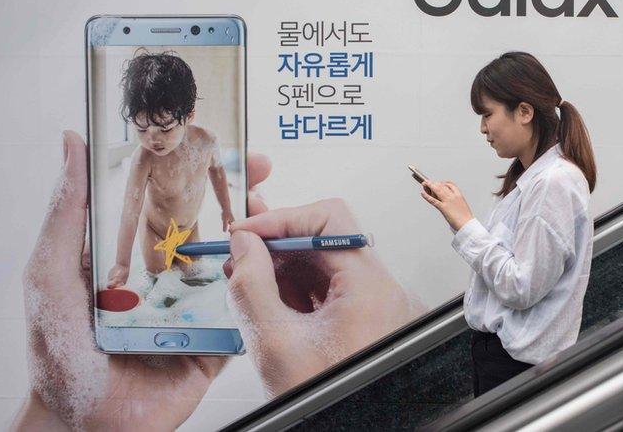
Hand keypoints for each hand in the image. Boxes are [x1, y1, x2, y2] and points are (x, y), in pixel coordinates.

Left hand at [12, 131, 270, 430]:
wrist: (80, 422)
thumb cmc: (57, 350)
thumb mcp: (53, 270)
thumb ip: (69, 211)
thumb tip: (73, 144)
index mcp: (137, 256)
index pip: (178, 205)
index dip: (206, 174)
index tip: (230, 146)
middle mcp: (171, 279)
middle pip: (218, 229)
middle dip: (246, 198)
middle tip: (262, 170)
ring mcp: (198, 312)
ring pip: (239, 268)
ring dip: (261, 240)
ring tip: (276, 215)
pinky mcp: (216, 345)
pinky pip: (246, 317)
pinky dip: (262, 296)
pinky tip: (273, 271)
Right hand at [225, 200, 425, 397]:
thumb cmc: (329, 403)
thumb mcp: (275, 344)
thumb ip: (252, 285)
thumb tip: (243, 243)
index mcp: (372, 287)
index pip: (330, 219)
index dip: (282, 219)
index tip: (246, 229)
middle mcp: (384, 292)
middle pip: (328, 241)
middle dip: (279, 244)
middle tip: (238, 248)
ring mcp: (378, 308)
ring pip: (327, 267)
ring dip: (285, 269)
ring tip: (246, 279)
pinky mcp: (368, 324)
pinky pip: (332, 292)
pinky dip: (298, 292)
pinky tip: (269, 302)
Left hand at [420, 180, 474, 231]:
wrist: (467, 224)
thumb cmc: (465, 218)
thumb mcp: (462, 206)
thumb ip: (456, 202)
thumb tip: (451, 203)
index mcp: (459, 195)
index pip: (450, 184)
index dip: (443, 183)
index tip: (439, 183)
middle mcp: (453, 196)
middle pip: (442, 186)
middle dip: (434, 183)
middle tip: (428, 182)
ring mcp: (447, 201)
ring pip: (437, 190)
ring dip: (429, 186)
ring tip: (424, 184)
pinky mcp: (443, 208)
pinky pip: (433, 200)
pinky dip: (427, 196)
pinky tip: (423, 193)